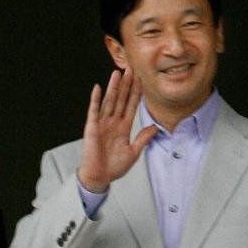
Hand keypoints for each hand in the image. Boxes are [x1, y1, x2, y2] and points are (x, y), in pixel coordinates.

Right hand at [77, 68, 156, 193]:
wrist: (99, 177)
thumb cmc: (114, 167)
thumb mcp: (133, 153)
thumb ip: (143, 139)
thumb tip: (155, 127)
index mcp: (123, 127)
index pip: (131, 105)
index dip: (136, 93)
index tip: (141, 80)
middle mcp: (113, 122)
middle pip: (121, 99)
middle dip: (126, 85)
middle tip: (131, 69)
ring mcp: (102, 124)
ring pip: (109, 102)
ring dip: (113, 87)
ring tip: (117, 73)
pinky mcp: (92, 128)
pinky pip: (94, 111)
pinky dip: (95, 100)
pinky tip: (98, 88)